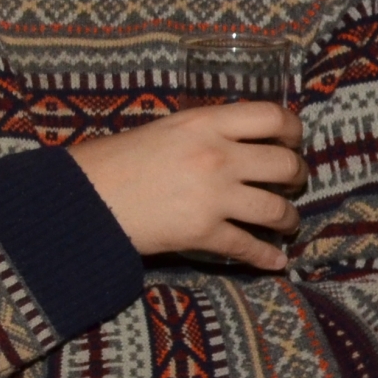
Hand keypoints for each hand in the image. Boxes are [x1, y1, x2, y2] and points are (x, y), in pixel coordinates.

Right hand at [68, 101, 304, 270]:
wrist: (81, 198)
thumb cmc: (113, 161)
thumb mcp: (163, 130)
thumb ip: (204, 132)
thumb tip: (238, 143)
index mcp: (205, 123)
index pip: (273, 116)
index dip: (292, 130)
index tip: (291, 142)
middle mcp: (217, 156)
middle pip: (285, 165)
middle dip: (296, 176)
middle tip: (291, 183)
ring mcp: (214, 196)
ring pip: (276, 209)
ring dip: (288, 219)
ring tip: (286, 223)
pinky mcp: (203, 233)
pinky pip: (248, 246)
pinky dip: (267, 257)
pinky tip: (275, 261)